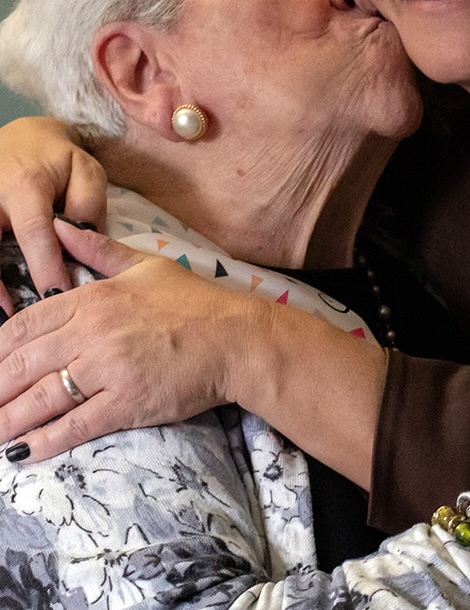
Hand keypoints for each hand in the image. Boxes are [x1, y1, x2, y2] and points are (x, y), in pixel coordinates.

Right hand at [0, 117, 106, 308]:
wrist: (23, 136)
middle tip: (24, 320)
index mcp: (25, 185)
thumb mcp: (86, 172)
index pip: (34, 231)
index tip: (58, 297)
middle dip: (1, 287)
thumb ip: (88, 208)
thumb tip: (83, 248)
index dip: (45, 267)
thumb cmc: (59, 160)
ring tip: (6, 318)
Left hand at [0, 220, 268, 459]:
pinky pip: (75, 425)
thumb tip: (59, 227)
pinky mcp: (127, 403)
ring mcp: (109, 370)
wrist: (236, 338)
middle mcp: (94, 333)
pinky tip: (23, 453)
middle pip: (24, 363)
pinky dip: (44, 442)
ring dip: (8, 420)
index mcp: (94, 298)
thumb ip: (97, 251)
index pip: (27, 324)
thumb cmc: (194, 301)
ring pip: (41, 398)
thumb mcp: (145, 265)